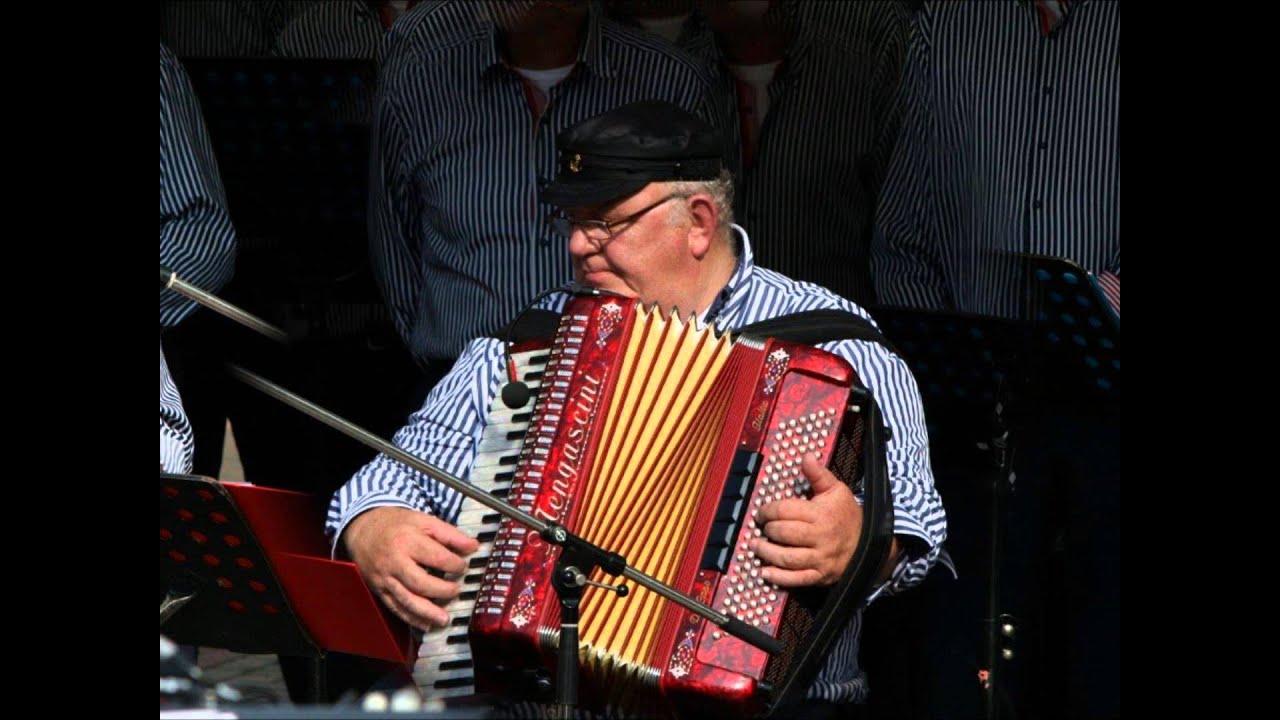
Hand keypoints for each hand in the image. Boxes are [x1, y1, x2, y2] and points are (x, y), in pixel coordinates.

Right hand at [341, 506, 480, 630]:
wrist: (363, 530)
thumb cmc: (396, 525)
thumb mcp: (424, 521)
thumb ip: (449, 534)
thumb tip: (473, 546)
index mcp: (408, 541)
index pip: (436, 557)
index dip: (454, 565)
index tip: (463, 567)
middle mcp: (395, 562)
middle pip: (420, 582)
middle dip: (442, 590)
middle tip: (457, 590)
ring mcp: (385, 578)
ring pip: (407, 600)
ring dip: (428, 612)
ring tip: (445, 618)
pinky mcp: (380, 590)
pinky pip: (396, 608)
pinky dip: (412, 619)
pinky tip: (426, 624)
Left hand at [750, 454, 861, 587]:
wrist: (871, 545)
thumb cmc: (848, 515)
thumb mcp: (836, 490)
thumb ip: (818, 474)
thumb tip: (806, 456)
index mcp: (821, 514)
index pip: (786, 511)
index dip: (768, 510)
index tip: (762, 512)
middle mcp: (820, 537)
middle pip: (784, 533)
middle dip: (768, 529)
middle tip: (761, 527)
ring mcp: (820, 559)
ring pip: (787, 558)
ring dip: (766, 552)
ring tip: (755, 546)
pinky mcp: (820, 576)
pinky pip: (796, 579)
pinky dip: (778, 578)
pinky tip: (764, 572)